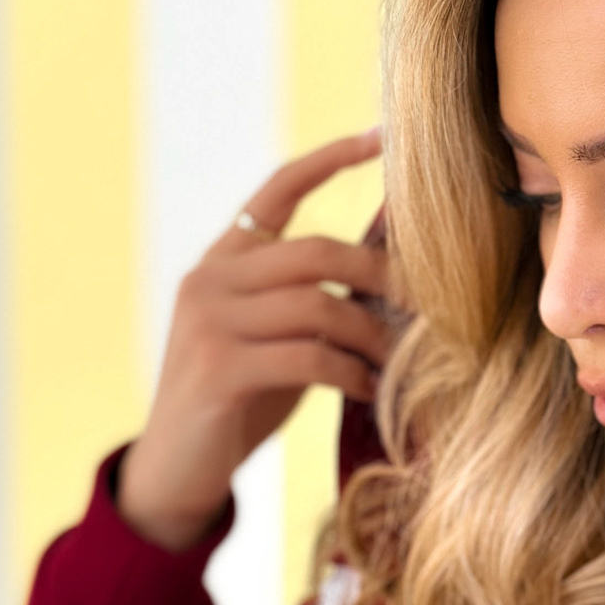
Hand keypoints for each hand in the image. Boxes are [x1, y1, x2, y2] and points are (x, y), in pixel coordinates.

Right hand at [118, 130, 394, 551]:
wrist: (177, 467)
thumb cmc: (238, 400)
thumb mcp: (273, 337)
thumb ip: (312, 299)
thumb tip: (393, 276)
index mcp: (224, 259)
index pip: (277, 188)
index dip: (331, 159)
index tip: (382, 137)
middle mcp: (211, 279)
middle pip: (316, 251)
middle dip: (381, 274)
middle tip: (427, 303)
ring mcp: (210, 321)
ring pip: (317, 305)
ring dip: (373, 336)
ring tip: (402, 363)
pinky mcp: (219, 368)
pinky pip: (309, 357)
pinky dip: (352, 374)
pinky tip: (371, 391)